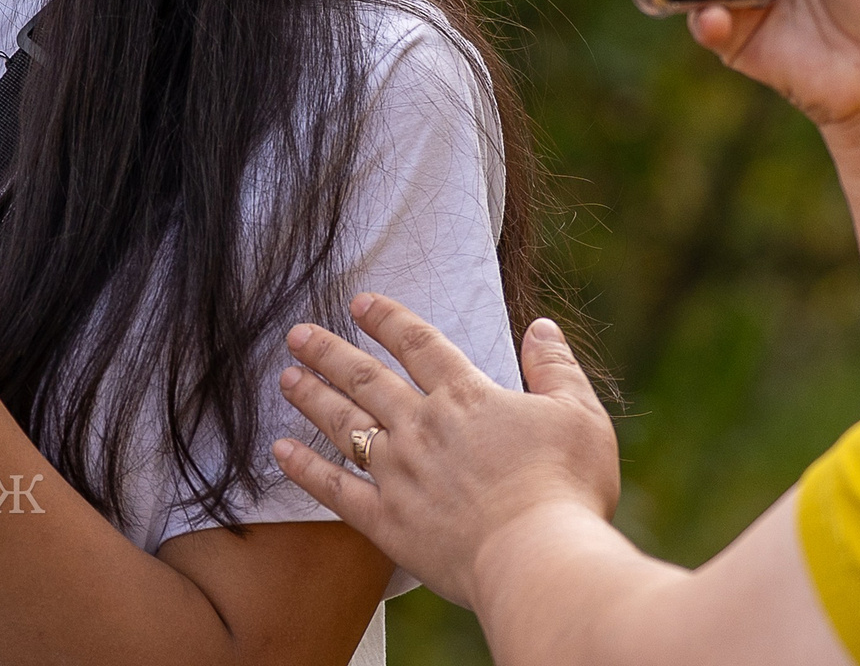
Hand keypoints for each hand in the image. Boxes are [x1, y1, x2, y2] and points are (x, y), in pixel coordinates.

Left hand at [271, 294, 617, 608]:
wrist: (537, 557)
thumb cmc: (566, 488)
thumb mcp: (578, 414)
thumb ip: (555, 368)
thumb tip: (541, 326)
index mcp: (466, 396)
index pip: (418, 343)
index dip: (386, 319)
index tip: (359, 303)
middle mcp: (422, 426)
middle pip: (366, 378)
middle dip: (329, 352)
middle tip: (298, 334)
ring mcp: (398, 473)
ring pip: (343, 424)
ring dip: (311, 398)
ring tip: (285, 377)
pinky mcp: (386, 521)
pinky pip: (335, 488)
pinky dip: (305, 468)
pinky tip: (280, 451)